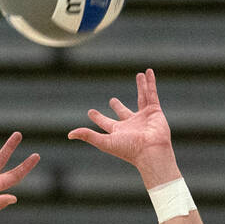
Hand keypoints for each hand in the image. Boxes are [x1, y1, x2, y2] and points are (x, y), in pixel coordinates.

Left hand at [67, 68, 178, 185]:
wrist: (151, 151)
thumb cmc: (129, 149)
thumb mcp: (105, 142)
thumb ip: (88, 135)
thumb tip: (69, 135)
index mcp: (118, 131)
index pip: (105, 122)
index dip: (97, 117)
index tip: (90, 112)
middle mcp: (131, 124)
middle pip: (123, 112)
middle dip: (118, 106)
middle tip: (112, 100)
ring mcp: (144, 117)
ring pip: (142, 98)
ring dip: (141, 87)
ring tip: (139, 75)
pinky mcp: (154, 111)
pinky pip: (152, 94)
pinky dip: (150, 83)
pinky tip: (148, 72)